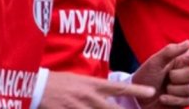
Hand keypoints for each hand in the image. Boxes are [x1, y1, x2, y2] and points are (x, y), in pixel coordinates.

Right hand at [40, 70, 155, 108]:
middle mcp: (88, 96)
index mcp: (93, 85)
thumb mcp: (80, 81)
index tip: (152, 92)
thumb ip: (96, 89)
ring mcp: (77, 106)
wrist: (36, 85)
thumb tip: (112, 95)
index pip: (119, 88)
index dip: (136, 90)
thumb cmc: (59, 82)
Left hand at [133, 40, 188, 107]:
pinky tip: (163, 98)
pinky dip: (172, 100)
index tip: (185, 59)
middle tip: (166, 77)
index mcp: (183, 60)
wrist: (137, 98)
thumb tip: (188, 42)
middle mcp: (187, 72)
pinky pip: (187, 100)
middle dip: (177, 76)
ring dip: (173, 89)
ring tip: (164, 88)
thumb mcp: (154, 61)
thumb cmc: (146, 76)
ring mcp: (187, 87)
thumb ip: (170, 51)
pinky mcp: (184, 101)